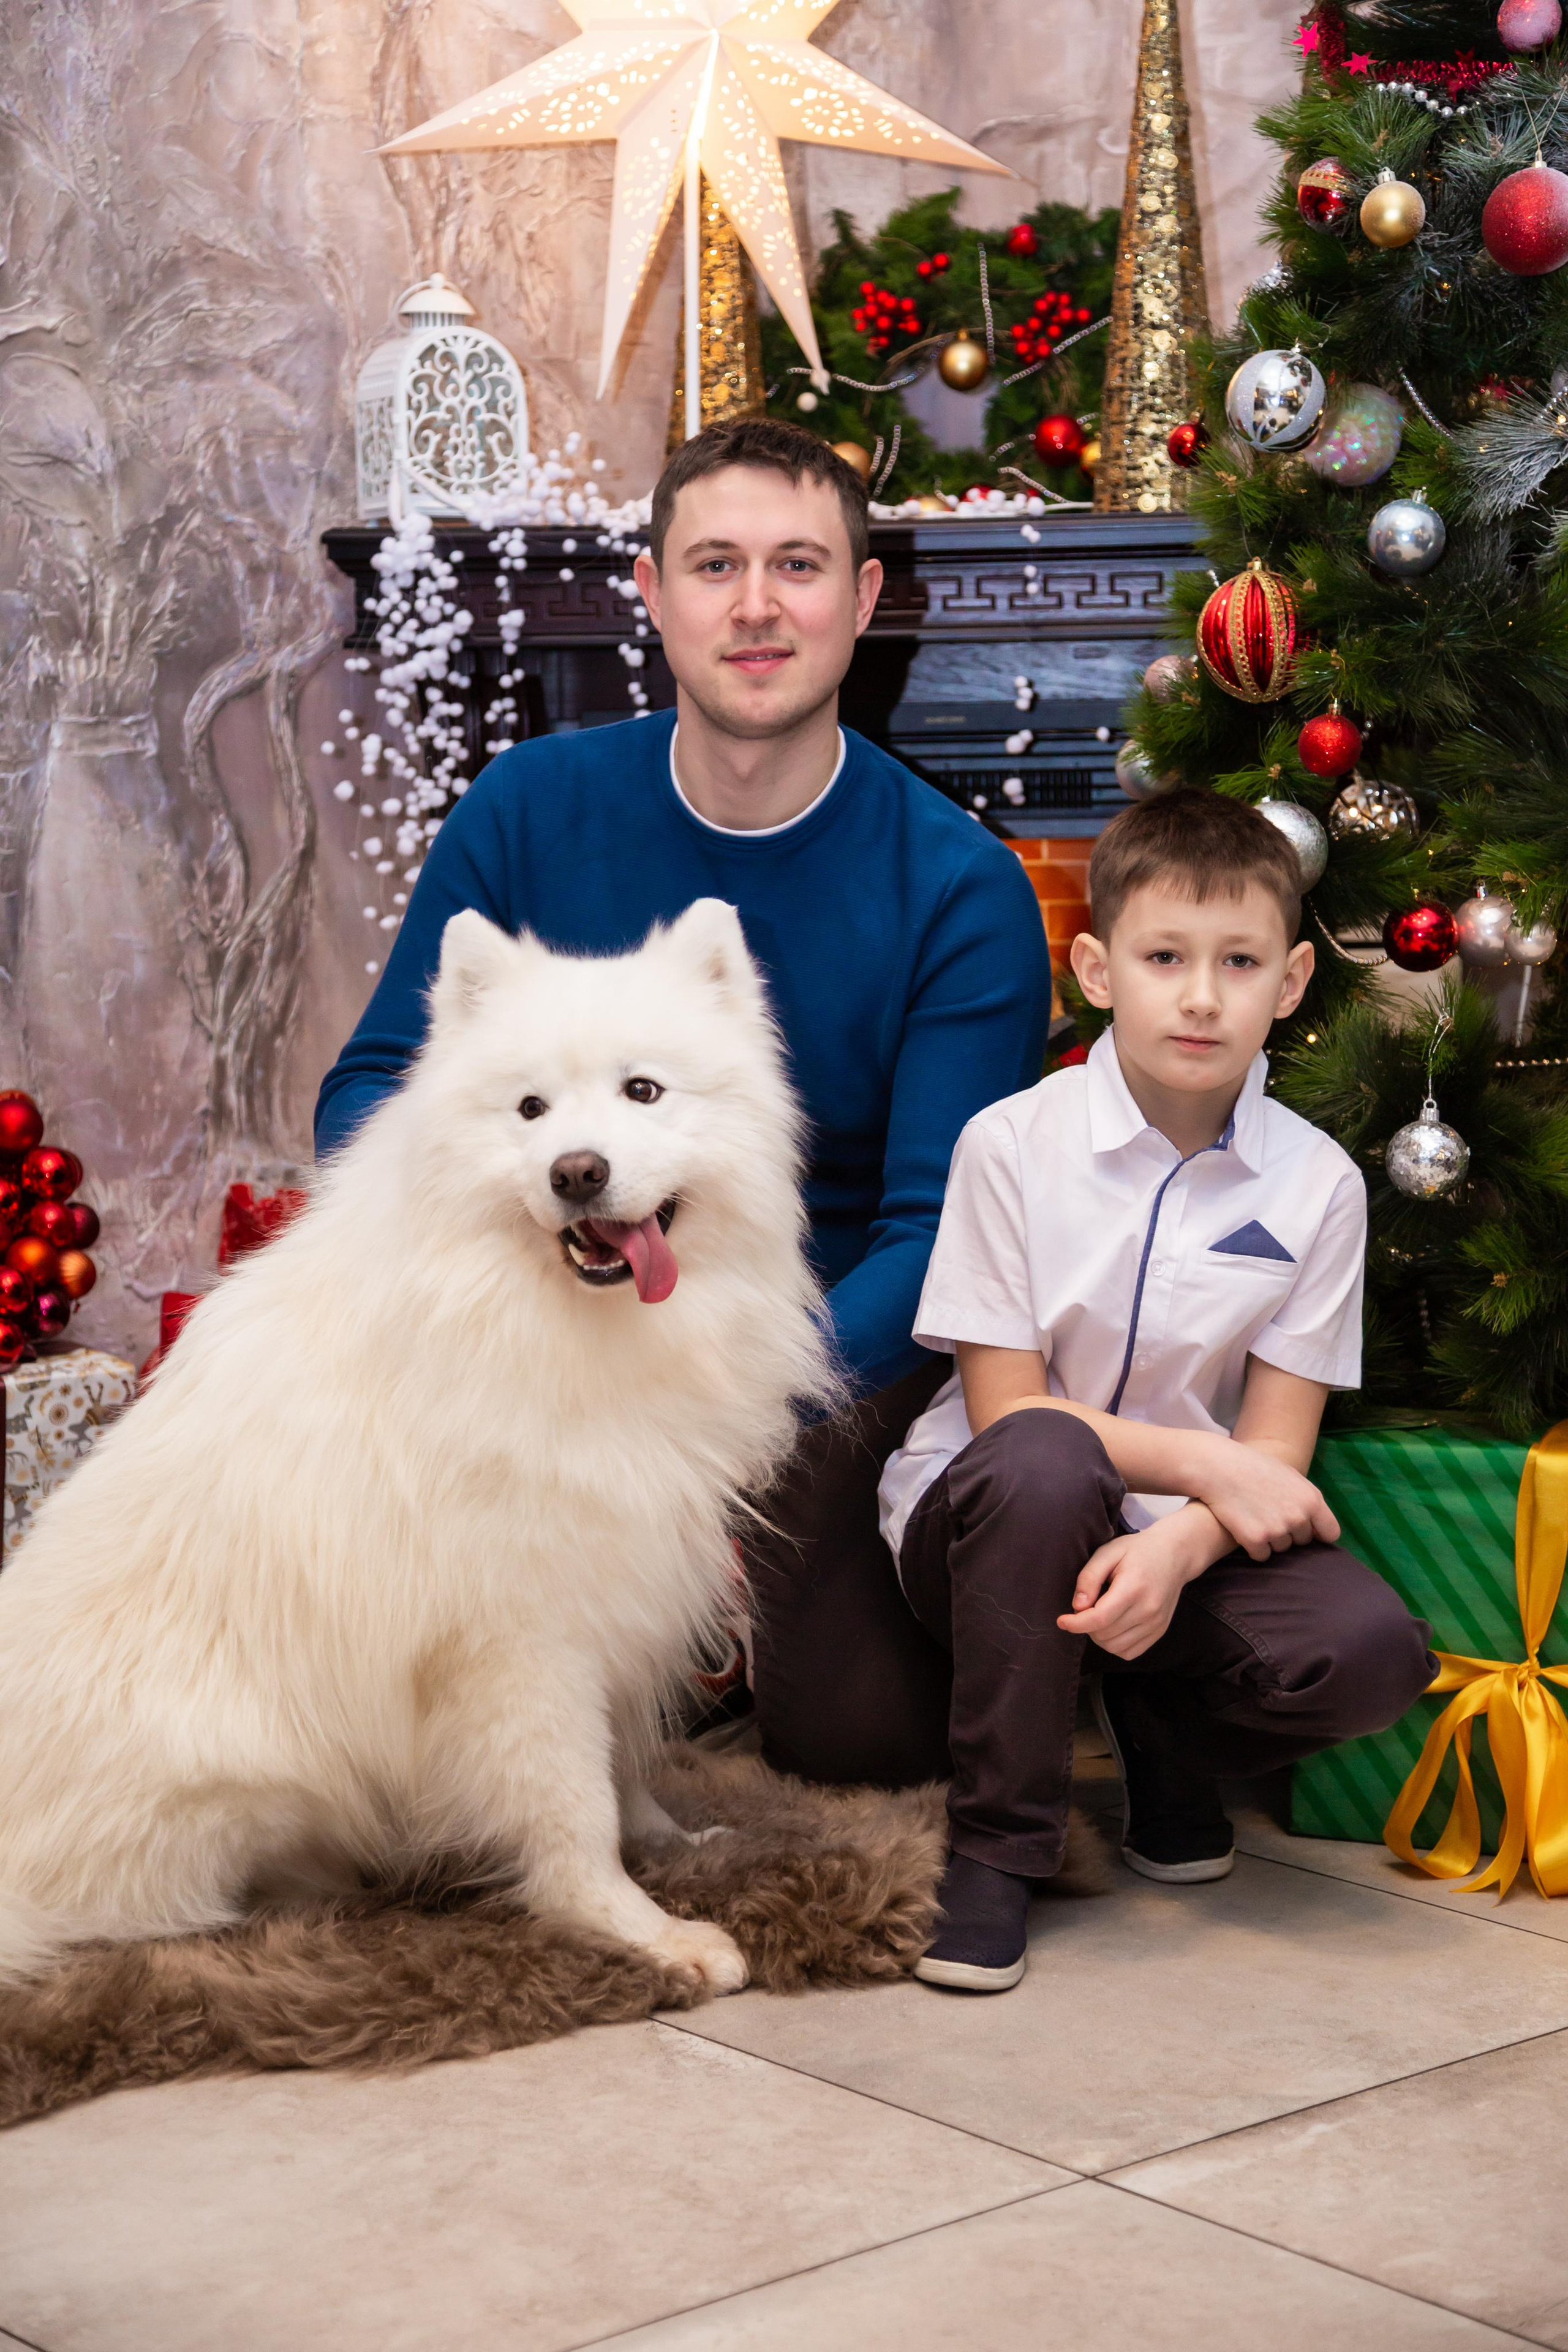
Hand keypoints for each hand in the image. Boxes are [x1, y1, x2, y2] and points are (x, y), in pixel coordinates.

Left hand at [1056, 1517, 1206, 1660]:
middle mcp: (1148, 1610)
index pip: (1099, 1618)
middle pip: (1104, 1635)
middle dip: (1086, 1626)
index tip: (1062, 1621)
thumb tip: (1078, 1607)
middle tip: (1086, 1607)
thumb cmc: (1137, 1551)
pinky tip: (1112, 1627)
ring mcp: (1156, 1624)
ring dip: (1099, 1637)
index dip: (1076, 1624)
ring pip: (1115, 1647)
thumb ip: (1089, 1578)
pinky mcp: (1159, 1631)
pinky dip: (1114, 1645)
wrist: (1175, 1555)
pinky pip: (1129, 1652)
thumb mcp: (1108, 1552)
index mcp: (1133, 1588)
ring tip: (1099, 1615)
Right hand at [1187, 1434, 1338, 1561]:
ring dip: (1270, 1540)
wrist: (1219, 1468)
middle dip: (1289, 1534)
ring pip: (1281, 1549)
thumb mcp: (1290, 1476)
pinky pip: (1262, 1555)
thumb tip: (1319, 1526)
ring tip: (1254, 1517)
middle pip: (1302, 1542)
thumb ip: (1307, 1500)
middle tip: (1268, 1516)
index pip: (1330, 1533)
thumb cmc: (1254, 1468)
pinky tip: (1243, 1528)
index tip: (1308, 1533)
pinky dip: (1253, 1548)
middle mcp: (1298, 1516)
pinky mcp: (1256, 1539)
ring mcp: (1278, 1529)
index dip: (1318, 1534)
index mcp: (1312, 1500)